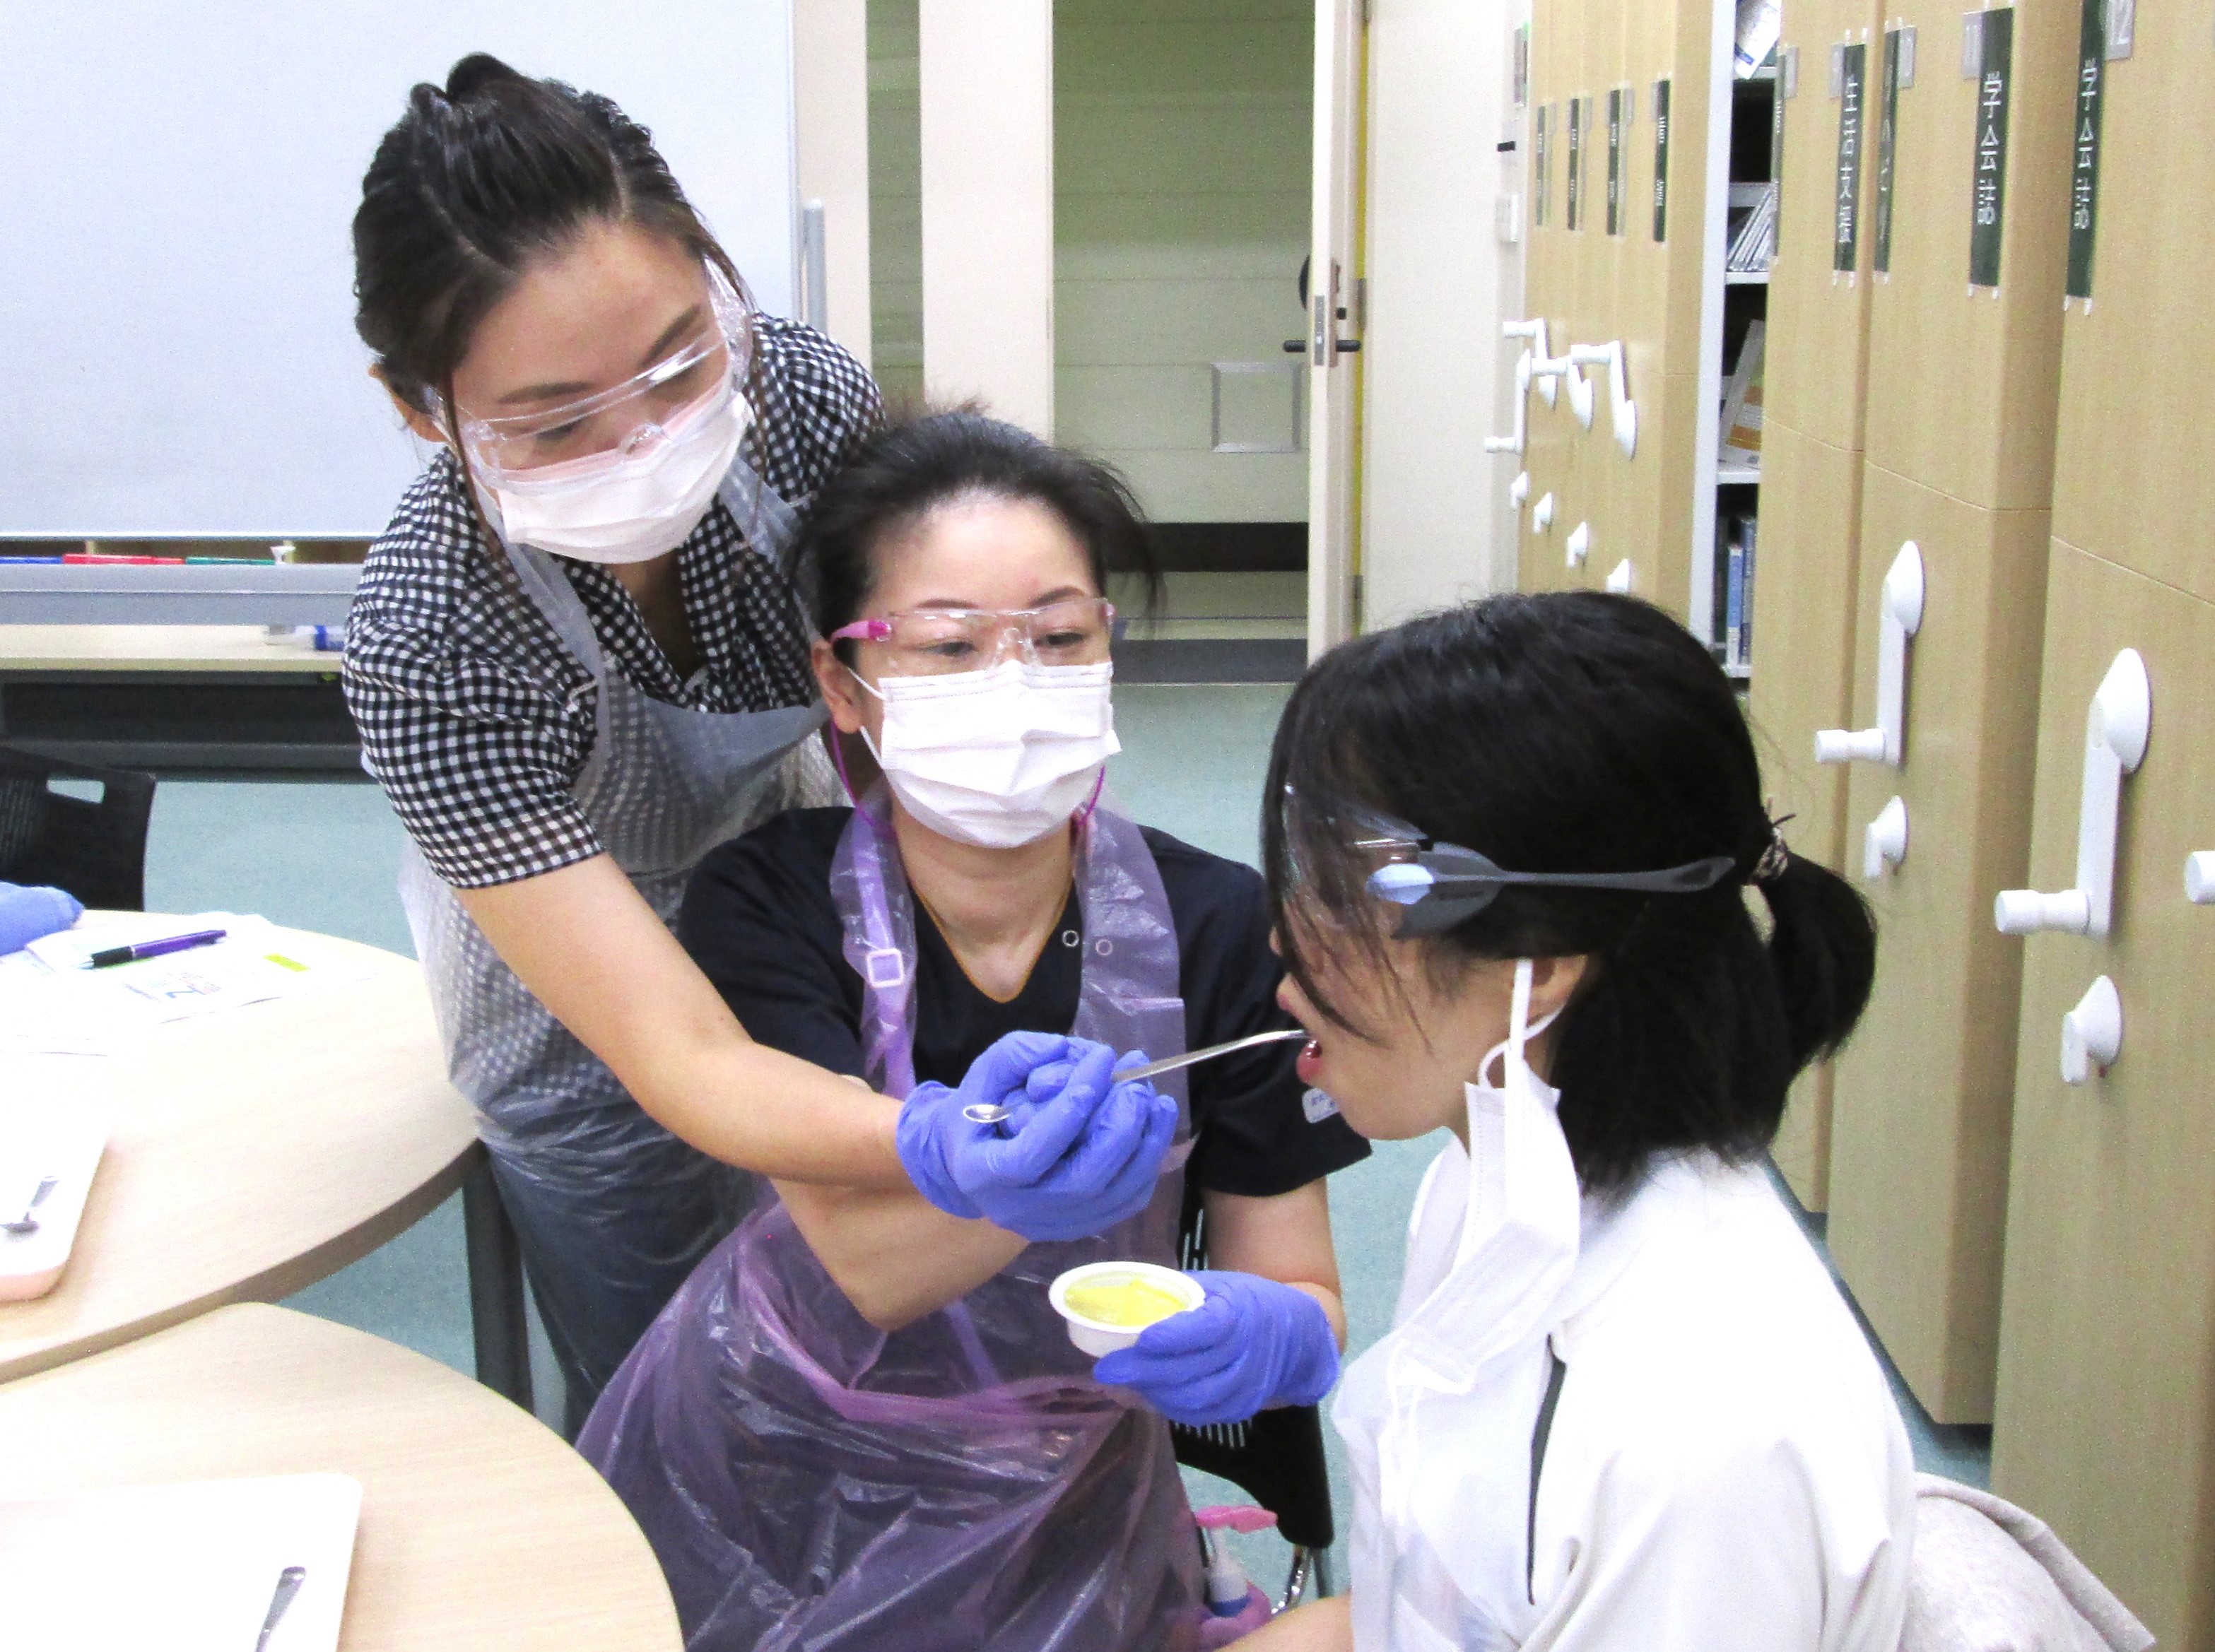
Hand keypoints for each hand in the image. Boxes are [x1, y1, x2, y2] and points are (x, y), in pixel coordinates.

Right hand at [896, 1036, 1177, 1240]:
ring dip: (1145, 1146)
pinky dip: (1147, 1165)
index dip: (1067, 1113)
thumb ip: (1016, 1055)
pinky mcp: (1079, 1227)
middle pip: (1082, 1181)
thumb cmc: (978, 1112)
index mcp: (981, 1172)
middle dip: (1118, 1128)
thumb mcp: (983, 1075)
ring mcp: (1051, 1225)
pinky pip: (1126, 1202)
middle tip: (1138, 1084)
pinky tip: (1154, 1128)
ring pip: (1113, 1195)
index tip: (1099, 1064)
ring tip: (1160, 1102)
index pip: (1030, 1154)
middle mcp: (1017, 1210)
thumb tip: (1063, 1049)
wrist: (973, 1163)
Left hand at [1093, 1270, 1338, 1425]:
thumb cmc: (1242, 1299)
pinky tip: (1148, 1395)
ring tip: (1122, 1383)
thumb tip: (1118, 1304)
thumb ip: (1173, 1295)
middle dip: (1144, 1372)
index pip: (1207, 1328)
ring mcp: (1247, 1385)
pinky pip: (1201, 1415)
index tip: (1139, 1339)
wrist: (1294, 1332)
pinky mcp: (1243, 1408)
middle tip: (1106, 1370)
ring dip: (1153, 1394)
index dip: (1172, 1337)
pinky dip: (1170, 1407)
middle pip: (1192, 1371)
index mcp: (1239, 1312)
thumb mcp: (1213, 1284)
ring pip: (1194, 1400)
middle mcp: (1247, 1352)